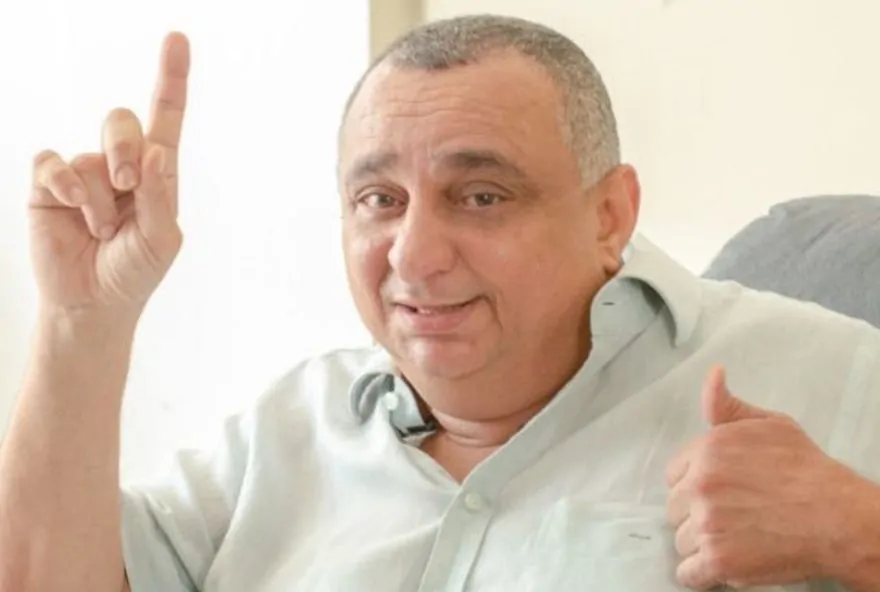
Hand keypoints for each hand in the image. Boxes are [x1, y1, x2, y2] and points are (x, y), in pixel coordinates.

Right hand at [28, 32, 189, 318]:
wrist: (94, 304)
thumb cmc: (134, 271)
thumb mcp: (161, 239)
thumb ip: (159, 196)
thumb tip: (154, 151)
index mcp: (156, 174)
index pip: (166, 118)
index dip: (171, 78)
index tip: (177, 38)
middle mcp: (120, 165)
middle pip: (123, 122)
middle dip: (126, 150)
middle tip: (127, 185)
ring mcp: (84, 173)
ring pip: (91, 154)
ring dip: (100, 197)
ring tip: (102, 230)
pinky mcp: (50, 185)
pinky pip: (54, 162)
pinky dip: (68, 187)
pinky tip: (75, 211)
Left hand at [665, 365, 860, 589]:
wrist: (839, 517)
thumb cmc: (807, 470)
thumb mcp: (769, 425)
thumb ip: (728, 406)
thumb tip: (713, 374)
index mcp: (706, 450)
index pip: (674, 474)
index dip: (695, 485)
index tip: (720, 493)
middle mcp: (700, 484)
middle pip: (675, 508)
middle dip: (697, 514)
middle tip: (732, 517)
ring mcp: (707, 524)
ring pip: (681, 540)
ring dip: (702, 544)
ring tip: (735, 539)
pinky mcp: (718, 561)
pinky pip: (688, 574)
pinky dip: (701, 575)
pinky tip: (719, 567)